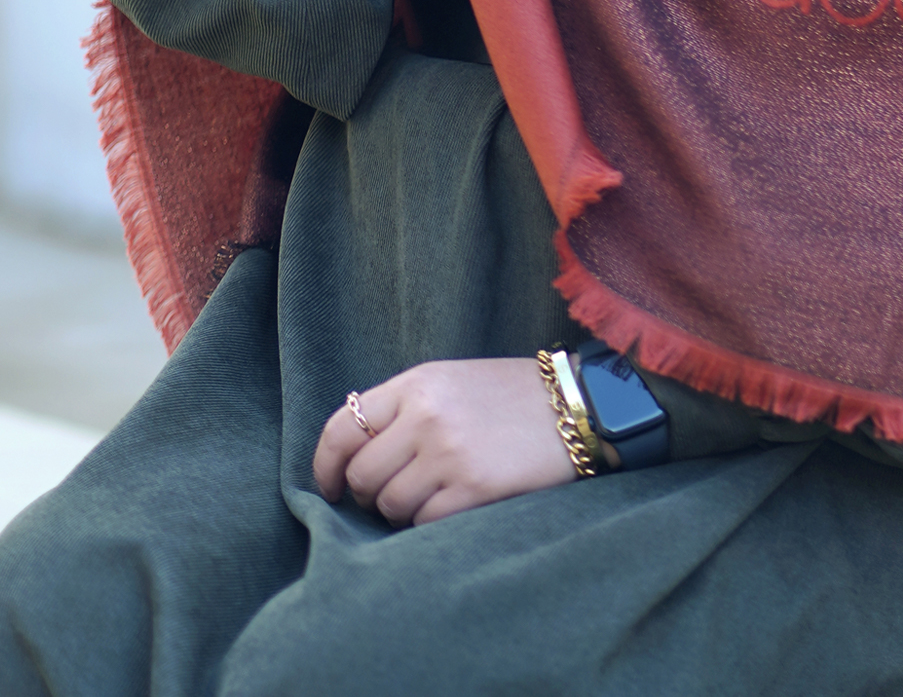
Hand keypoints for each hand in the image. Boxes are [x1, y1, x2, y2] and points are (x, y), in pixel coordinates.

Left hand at [312, 357, 578, 526]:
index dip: (325, 465)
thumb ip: (404, 408)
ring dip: (401, 511)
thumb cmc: (511, 395)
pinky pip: (425, 522)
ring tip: (429, 496)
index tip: (330, 486)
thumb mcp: (452, 380)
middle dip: (367, 494)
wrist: (577, 405)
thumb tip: (356, 454)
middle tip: (388, 495)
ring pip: (391, 504)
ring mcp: (449, 453)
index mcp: (417, 384)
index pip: (342, 427)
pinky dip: (430, 522)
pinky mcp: (474, 488)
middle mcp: (426, 416)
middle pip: (362, 475)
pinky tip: (451, 505)